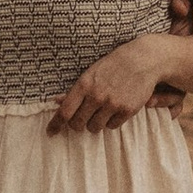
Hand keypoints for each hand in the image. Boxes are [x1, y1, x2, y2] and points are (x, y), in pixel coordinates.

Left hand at [51, 37, 171, 132]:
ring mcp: (112, 104)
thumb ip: (74, 90)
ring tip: (102, 111)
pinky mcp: (127, 110)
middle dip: (78, 124)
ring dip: (95, 123)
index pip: (65, 112)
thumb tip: (55, 101)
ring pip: (94, 128)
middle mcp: (97, 96)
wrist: (142, 60)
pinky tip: (115, 109)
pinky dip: (111, 121)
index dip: (55, 124)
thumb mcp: (91, 73)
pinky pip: (112, 126)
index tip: (50, 132)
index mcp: (84, 85)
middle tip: (82, 118)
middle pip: (78, 124)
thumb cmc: (113, 65)